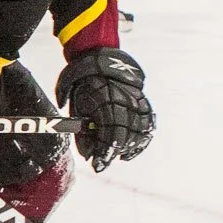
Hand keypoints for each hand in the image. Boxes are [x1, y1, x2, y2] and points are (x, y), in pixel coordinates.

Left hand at [55, 48, 154, 171]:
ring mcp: (136, 100)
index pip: (110, 136)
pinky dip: (143, 137)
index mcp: (107, 101)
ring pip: (140, 132)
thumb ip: (79, 127)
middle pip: (126, 137)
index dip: (105, 154)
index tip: (98, 166)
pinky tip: (133, 148)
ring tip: (119, 156)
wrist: (98, 56)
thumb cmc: (81, 80)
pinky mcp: (142, 100)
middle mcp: (125, 101)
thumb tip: (87, 153)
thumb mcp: (74, 101)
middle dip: (114, 153)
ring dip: (129, 147)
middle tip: (103, 162)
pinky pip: (148, 122)